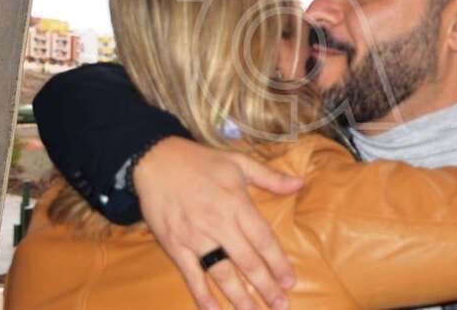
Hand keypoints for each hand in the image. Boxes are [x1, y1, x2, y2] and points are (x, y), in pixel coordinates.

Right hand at [133, 136, 302, 309]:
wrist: (156, 160)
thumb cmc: (201, 161)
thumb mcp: (238, 161)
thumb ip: (270, 176)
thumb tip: (299, 184)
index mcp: (237, 203)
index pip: (263, 239)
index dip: (278, 262)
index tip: (290, 280)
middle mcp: (218, 224)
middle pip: (247, 262)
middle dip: (266, 286)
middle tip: (280, 305)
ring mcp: (195, 237)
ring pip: (222, 273)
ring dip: (240, 297)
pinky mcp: (175, 245)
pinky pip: (192, 275)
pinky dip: (202, 296)